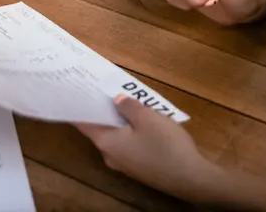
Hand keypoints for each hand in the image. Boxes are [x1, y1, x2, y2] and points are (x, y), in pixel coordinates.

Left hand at [76, 96, 213, 198]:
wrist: (190, 178)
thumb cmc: (164, 145)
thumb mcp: (147, 117)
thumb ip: (128, 106)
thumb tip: (116, 100)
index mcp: (106, 142)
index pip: (83, 123)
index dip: (79, 106)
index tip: (75, 91)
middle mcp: (110, 155)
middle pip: (100, 128)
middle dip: (103, 109)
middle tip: (104, 88)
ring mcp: (124, 164)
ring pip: (116, 136)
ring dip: (120, 119)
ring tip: (125, 99)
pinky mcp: (138, 167)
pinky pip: (128, 144)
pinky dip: (130, 130)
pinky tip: (141, 120)